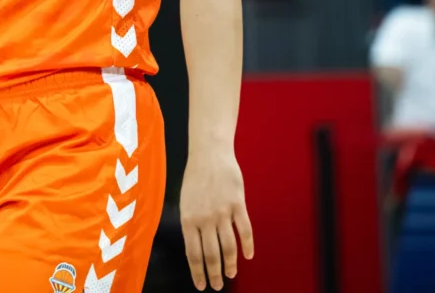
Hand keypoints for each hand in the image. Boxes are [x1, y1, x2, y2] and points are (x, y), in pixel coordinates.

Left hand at [180, 147, 253, 290]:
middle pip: (211, 255)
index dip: (198, 272)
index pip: (193, 254)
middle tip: (218, 285)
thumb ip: (192, 224)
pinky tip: (248, 256)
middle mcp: (205, 219)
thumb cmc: (195, 178)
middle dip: (215, 274)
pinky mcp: (237, 204)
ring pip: (229, 247)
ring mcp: (222, 212)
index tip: (202, 285)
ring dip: (231, 264)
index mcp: (188, 219)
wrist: (209, 154)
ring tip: (232, 274)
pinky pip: (244, 230)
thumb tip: (196, 248)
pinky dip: (247, 245)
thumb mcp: (185, 202)